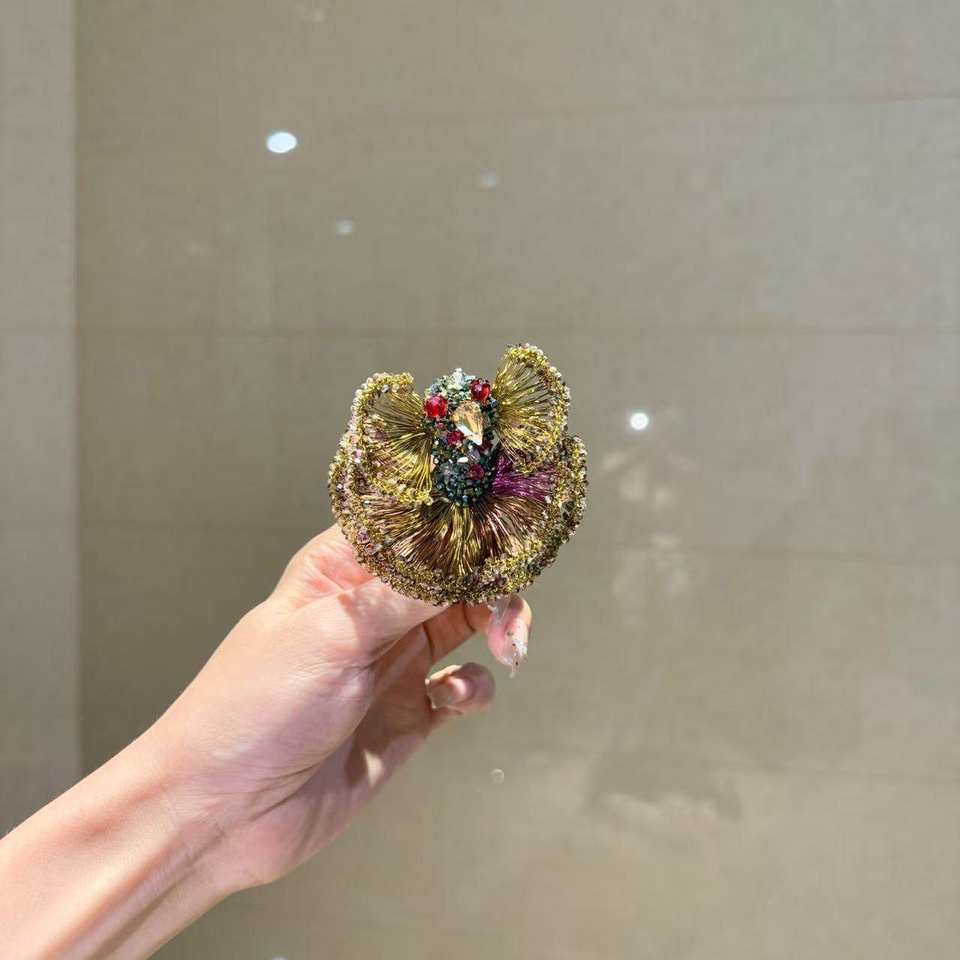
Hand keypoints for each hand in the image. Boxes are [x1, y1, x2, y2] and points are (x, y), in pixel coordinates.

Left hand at [156, 523, 532, 892]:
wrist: (224, 813)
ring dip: (496, 627)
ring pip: (467, 624)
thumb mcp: (332, 635)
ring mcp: (392, 662)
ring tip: (504, 647)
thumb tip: (467, 550)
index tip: (504, 536)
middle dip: (490, 583)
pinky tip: (452, 698)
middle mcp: (372, 609)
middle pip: (452, 574)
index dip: (461, 526)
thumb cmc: (258, 706)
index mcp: (341, 569)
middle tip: (510, 611)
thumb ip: (406, 594)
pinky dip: (472, 687)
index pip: (413, 526)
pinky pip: (461, 686)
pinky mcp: (408, 714)